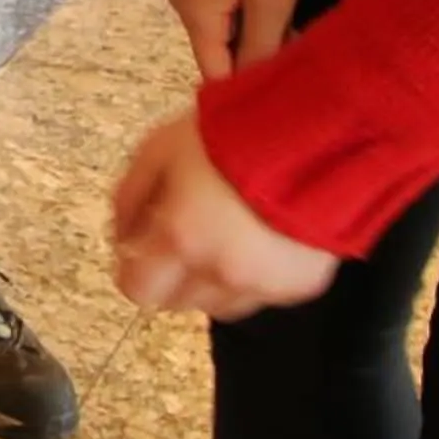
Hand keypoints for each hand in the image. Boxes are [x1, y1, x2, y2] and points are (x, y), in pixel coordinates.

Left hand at [111, 107, 338, 319]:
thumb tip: (120, 238)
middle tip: (183, 237)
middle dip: (172, 274)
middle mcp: (221, 271)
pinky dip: (253, 277)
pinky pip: (262, 296)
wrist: (318, 134)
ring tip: (223, 236)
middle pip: (177, 301)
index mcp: (182, 238)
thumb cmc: (232, 133)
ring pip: (219, 305)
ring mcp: (264, 284)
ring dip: (211, 280)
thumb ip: (129, 198)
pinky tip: (258, 240)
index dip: (134, 273)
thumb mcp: (160, 149)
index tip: (138, 255)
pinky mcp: (300, 287)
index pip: (138, 290)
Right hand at [168, 0, 302, 79]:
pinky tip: (277, 13)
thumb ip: (262, 48)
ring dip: (257, 37)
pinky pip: (225, 11)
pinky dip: (250, 18)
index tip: (281, 89)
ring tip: (294, 32)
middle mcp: (185, 9)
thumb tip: (255, 87)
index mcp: (195, 18)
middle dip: (257, 59)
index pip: (215, 73)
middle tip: (298, 56)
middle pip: (220, 54)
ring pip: (226, 32)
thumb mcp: (270, 0)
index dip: (245, 86)